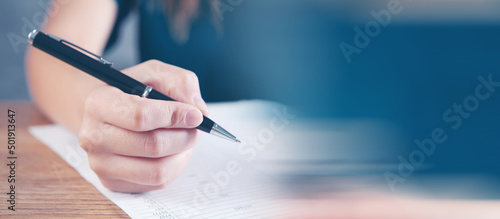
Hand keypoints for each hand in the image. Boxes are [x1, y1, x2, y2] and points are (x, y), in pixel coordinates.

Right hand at [78, 60, 208, 192]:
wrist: (109, 113)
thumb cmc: (134, 91)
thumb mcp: (156, 73)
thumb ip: (180, 83)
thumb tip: (198, 110)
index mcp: (99, 103)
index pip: (141, 116)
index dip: (174, 116)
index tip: (196, 115)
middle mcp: (93, 136)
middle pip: (153, 145)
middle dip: (185, 136)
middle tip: (197, 128)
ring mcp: (100, 163)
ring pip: (158, 170)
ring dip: (182, 154)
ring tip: (185, 139)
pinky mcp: (112, 182)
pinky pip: (156, 183)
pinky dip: (174, 167)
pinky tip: (172, 152)